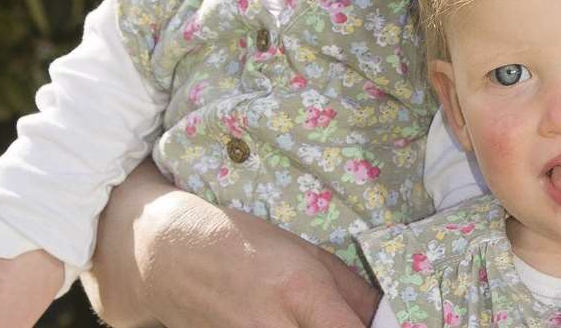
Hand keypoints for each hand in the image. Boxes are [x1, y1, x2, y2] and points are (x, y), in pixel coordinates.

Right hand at [83, 161, 379, 327]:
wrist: (166, 256)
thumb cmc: (242, 241)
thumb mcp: (306, 251)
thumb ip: (350, 289)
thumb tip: (385, 317)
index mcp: (299, 290)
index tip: (395, 326)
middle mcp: (273, 325)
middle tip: (351, 321)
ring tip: (317, 317)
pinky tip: (288, 323)